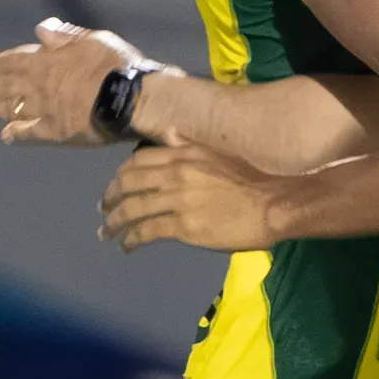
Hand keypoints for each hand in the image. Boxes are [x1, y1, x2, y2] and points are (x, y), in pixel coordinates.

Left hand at [0, 18, 145, 144]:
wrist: (133, 99)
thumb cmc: (118, 65)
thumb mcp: (95, 40)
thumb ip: (66, 36)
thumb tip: (41, 29)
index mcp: (47, 61)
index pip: (12, 61)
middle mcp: (39, 85)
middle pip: (2, 86)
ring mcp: (45, 110)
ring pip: (10, 108)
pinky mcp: (56, 131)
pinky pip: (30, 133)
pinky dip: (16, 134)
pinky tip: (6, 135)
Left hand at [98, 143, 285, 251]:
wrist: (275, 204)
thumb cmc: (253, 180)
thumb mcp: (220, 153)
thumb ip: (189, 144)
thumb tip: (167, 133)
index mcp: (186, 153)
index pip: (139, 161)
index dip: (121, 174)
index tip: (115, 185)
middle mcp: (177, 173)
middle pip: (129, 183)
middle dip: (110, 197)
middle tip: (103, 209)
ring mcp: (178, 200)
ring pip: (132, 209)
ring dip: (114, 222)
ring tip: (106, 232)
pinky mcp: (183, 226)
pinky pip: (146, 232)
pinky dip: (131, 240)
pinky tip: (126, 246)